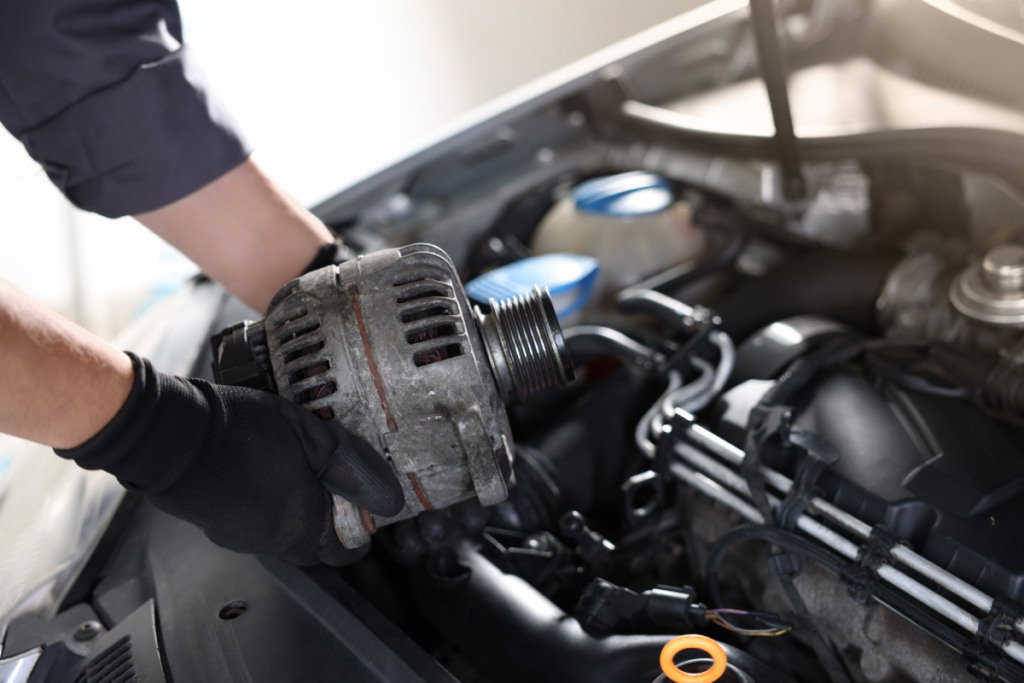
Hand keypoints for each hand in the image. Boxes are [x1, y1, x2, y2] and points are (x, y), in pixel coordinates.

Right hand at [56, 353, 403, 564]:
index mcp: (303, 528)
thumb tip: (388, 500)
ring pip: (285, 531)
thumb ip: (352, 470)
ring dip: (299, 505)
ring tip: (299, 464)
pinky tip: (265, 468)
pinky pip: (256, 520)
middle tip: (335, 478)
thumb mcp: (311, 437)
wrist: (169, 434)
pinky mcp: (217, 524)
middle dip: (331, 515)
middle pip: (317, 542)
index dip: (361, 528)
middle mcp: (273, 542)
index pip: (347, 551)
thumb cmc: (239, 432)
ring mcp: (241, 536)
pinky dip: (269, 500)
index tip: (365, 503)